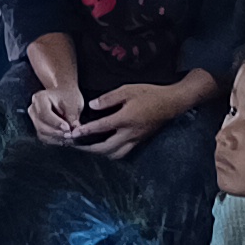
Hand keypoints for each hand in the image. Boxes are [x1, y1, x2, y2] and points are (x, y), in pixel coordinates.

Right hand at [29, 83, 89, 143]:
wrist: (64, 94)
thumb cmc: (68, 96)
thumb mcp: (73, 103)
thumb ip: (72, 116)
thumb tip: (73, 131)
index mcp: (40, 98)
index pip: (44, 113)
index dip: (56, 123)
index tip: (68, 128)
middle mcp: (33, 109)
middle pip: (41, 126)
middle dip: (56, 132)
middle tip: (69, 135)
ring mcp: (34, 119)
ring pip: (42, 133)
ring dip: (56, 138)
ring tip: (69, 137)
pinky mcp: (38, 127)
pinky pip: (44, 137)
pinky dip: (54, 140)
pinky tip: (64, 139)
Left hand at [75, 79, 191, 156]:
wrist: (171, 103)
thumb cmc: (150, 94)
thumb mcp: (127, 90)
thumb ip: (108, 98)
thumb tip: (92, 106)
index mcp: (125, 119)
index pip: (101, 128)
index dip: (85, 132)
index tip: (73, 134)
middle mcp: (129, 133)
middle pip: (105, 148)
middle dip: (89, 149)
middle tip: (76, 145)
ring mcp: (135, 139)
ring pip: (115, 155)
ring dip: (100, 153)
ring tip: (89, 148)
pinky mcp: (140, 141)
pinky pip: (123, 152)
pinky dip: (111, 153)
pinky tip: (105, 148)